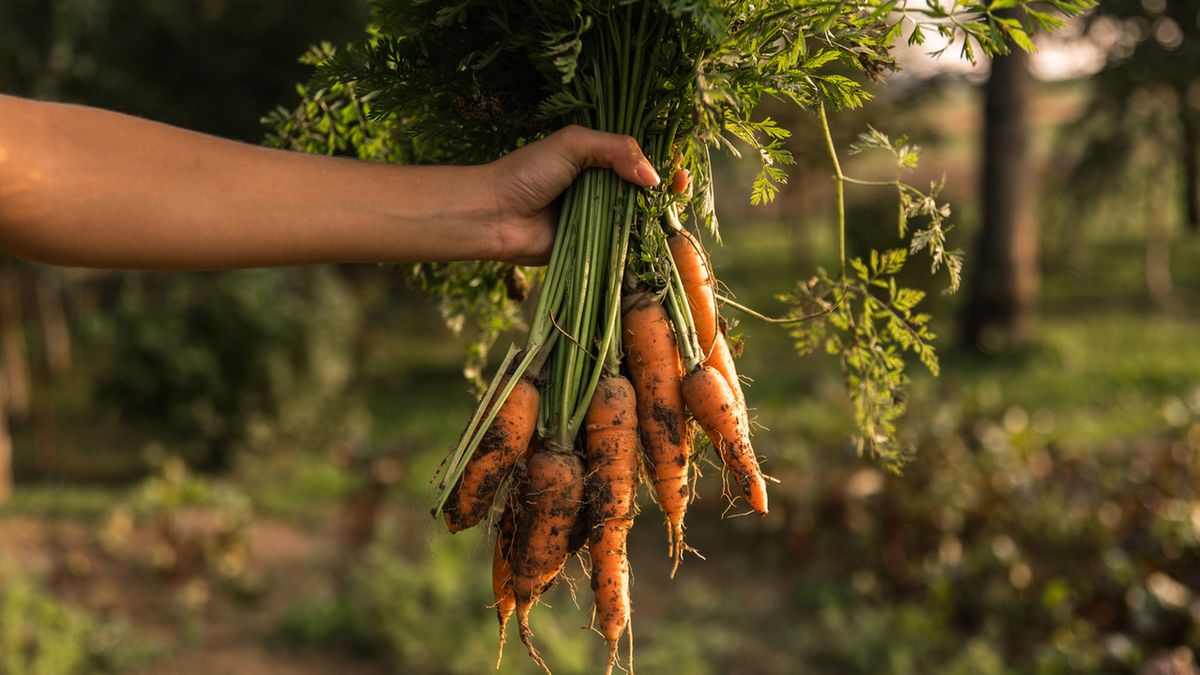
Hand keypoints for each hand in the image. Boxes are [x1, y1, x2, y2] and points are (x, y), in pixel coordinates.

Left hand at [486, 125, 685, 264]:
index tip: (678, 166)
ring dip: (658, 218)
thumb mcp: (574, 144)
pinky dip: (641, 245)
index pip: (639, 159)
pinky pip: (623, 246)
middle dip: (666, 190)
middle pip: (645, 190)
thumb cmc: (528, 172)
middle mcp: (602, 189)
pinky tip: (659, 241)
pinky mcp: (594, 248)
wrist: (496, 215)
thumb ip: (616, 149)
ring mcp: (599, 220)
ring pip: (639, 219)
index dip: (662, 162)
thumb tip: (653, 178)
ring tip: (674, 212)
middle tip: (680, 187)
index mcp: (597, 160)